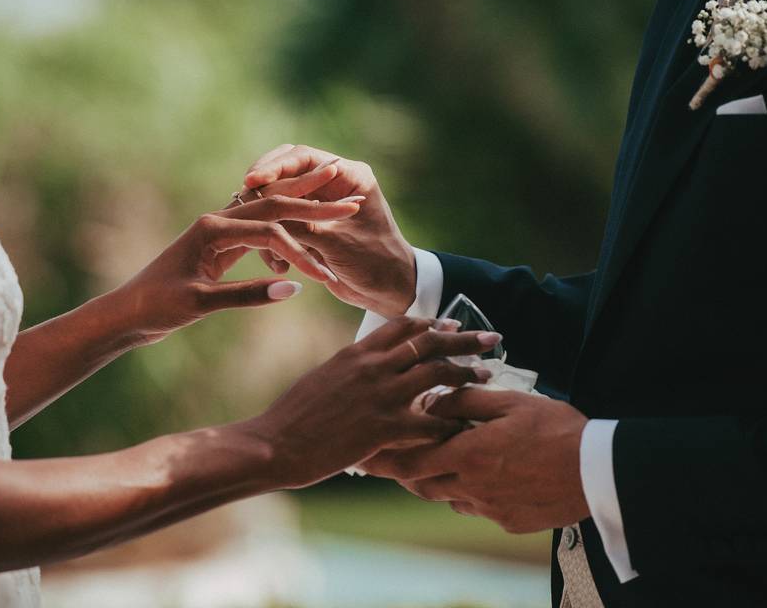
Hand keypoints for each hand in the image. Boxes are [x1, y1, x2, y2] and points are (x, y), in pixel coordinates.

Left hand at [110, 196, 359, 344]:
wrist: (126, 313)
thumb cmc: (157, 308)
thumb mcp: (201, 304)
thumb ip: (247, 294)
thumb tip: (294, 288)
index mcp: (213, 229)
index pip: (270, 233)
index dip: (302, 253)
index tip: (328, 276)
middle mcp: (217, 221)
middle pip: (275, 207)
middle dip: (314, 204)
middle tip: (352, 202)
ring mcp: (219, 231)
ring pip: (270, 214)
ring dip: (304, 209)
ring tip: (337, 201)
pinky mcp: (220, 245)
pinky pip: (260, 231)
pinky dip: (287, 229)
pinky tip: (307, 228)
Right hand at [241, 144, 416, 317]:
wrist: (389, 291)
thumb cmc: (375, 264)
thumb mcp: (336, 243)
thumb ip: (302, 226)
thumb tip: (263, 213)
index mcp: (349, 176)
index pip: (303, 158)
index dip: (274, 167)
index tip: (251, 181)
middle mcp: (334, 184)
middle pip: (287, 171)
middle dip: (262, 188)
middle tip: (240, 199)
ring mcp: (321, 204)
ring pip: (280, 198)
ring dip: (269, 220)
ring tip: (270, 251)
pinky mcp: (311, 225)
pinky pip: (283, 222)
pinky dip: (277, 242)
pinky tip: (278, 266)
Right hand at [250, 317, 504, 488]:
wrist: (275, 444)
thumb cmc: (291, 417)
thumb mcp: (322, 379)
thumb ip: (348, 370)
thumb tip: (361, 369)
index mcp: (356, 352)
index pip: (403, 326)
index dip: (432, 323)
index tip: (451, 324)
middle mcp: (372, 366)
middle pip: (428, 342)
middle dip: (464, 338)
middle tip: (492, 338)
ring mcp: (380, 395)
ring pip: (437, 374)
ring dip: (466, 373)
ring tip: (487, 376)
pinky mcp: (385, 427)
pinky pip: (431, 421)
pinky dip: (451, 423)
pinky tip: (465, 426)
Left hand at [361, 387, 590, 532]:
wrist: (599, 471)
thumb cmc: (556, 429)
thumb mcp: (509, 402)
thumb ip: (464, 401)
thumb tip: (432, 403)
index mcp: (468, 454)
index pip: (410, 460)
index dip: (383, 459)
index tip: (364, 456)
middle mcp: (472, 486)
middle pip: (421, 485)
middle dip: (405, 472)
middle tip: (392, 460)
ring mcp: (490, 508)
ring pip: (448, 497)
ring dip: (439, 480)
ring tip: (442, 463)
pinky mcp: (509, 522)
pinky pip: (477, 508)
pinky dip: (470, 493)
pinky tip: (484, 476)